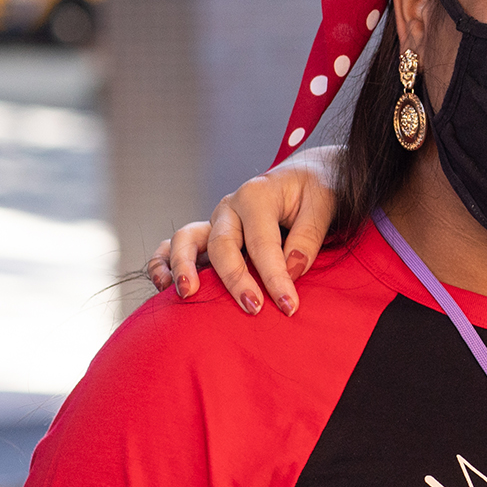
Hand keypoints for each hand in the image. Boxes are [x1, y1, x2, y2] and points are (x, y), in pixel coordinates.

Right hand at [141, 145, 342, 315]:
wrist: (303, 178)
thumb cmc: (315, 192)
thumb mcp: (323, 206)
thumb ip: (308, 238)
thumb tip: (290, 269)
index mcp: (256, 195)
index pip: (263, 243)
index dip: (275, 277)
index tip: (289, 305)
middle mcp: (229, 207)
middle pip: (222, 245)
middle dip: (235, 280)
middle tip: (253, 308)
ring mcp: (215, 221)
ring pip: (186, 241)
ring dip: (183, 268)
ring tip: (187, 294)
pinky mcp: (208, 235)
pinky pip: (173, 246)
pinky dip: (163, 263)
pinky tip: (164, 285)